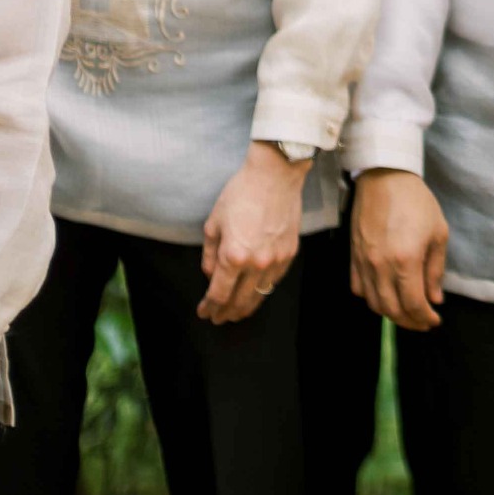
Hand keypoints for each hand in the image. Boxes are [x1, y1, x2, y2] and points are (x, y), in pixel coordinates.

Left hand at [199, 141, 309, 323]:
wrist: (275, 175)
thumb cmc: (240, 193)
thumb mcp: (214, 223)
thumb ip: (210, 254)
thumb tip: (211, 275)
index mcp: (233, 255)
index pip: (218, 293)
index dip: (209, 307)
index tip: (204, 312)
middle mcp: (255, 263)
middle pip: (239, 301)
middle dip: (226, 313)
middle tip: (218, 319)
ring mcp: (275, 259)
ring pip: (260, 296)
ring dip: (245, 307)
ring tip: (236, 313)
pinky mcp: (289, 253)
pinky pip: (274, 281)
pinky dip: (263, 291)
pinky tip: (255, 292)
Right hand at [350, 167, 448, 330]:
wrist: (385, 177)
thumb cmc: (417, 202)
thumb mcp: (438, 233)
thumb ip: (435, 270)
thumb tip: (434, 300)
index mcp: (406, 260)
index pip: (413, 304)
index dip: (425, 318)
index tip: (434, 321)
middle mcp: (381, 266)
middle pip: (392, 309)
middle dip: (409, 321)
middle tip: (423, 322)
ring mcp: (364, 262)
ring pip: (374, 303)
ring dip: (391, 313)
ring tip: (406, 312)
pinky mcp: (353, 256)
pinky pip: (358, 288)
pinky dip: (372, 298)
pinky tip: (385, 295)